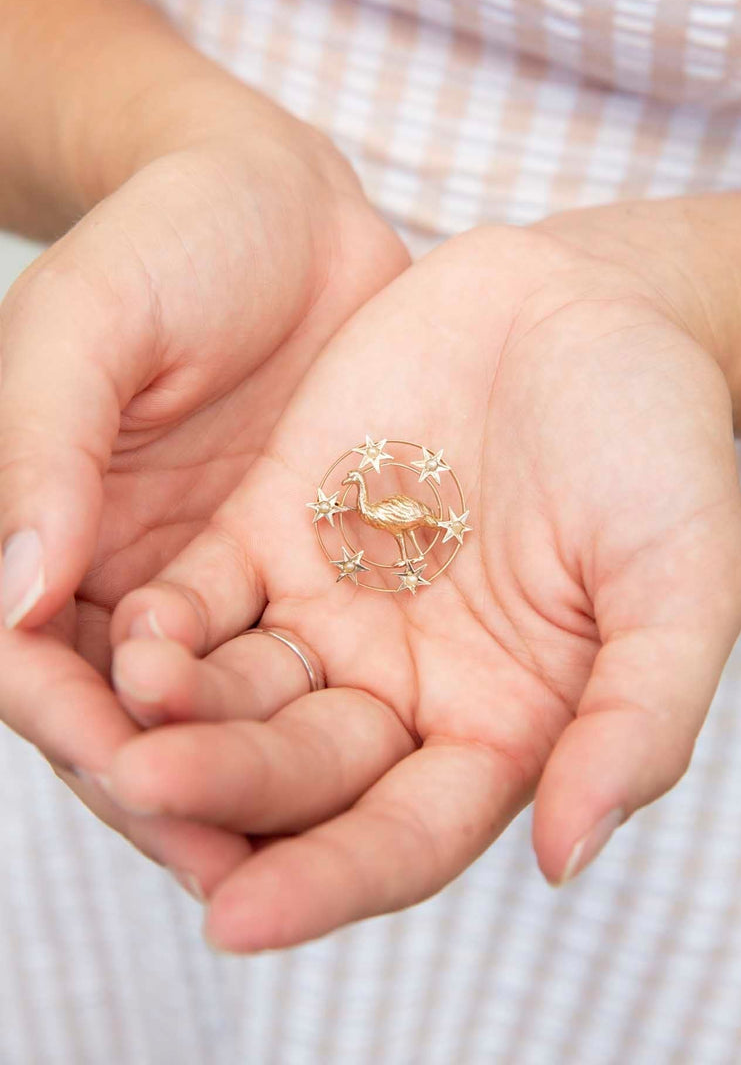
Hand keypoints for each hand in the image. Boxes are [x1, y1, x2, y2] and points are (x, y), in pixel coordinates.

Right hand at [0, 79, 407, 879]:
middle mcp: (124, 581)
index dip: (79, 726)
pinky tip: (376, 774)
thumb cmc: (168, 239)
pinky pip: (309, 668)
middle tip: (233, 866)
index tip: (134, 775)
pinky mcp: (303, 572)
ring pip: (223, 718)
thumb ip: (41, 448)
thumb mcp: (89, 321)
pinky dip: (328, 726)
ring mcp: (217, 584)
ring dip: (256, 788)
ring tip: (310, 858)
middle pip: (132, 720)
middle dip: (173, 791)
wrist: (288, 202)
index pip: (38, 665)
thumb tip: (15, 601)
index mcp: (44, 532)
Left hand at [104, 212, 740, 949]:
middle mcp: (404, 683)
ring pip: (236, 691)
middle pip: (301, 771)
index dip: (328, 881)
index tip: (240, 918)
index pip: (403, 835)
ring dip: (174, 717)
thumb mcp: (684, 578)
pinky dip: (167, 623)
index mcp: (501, 725)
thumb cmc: (656, 442)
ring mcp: (335, 603)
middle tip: (148, 792)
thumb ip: (641, 718)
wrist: (587, 304)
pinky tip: (132, 635)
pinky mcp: (279, 524)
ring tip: (120, 724)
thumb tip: (566, 854)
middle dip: (226, 791)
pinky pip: (206, 593)